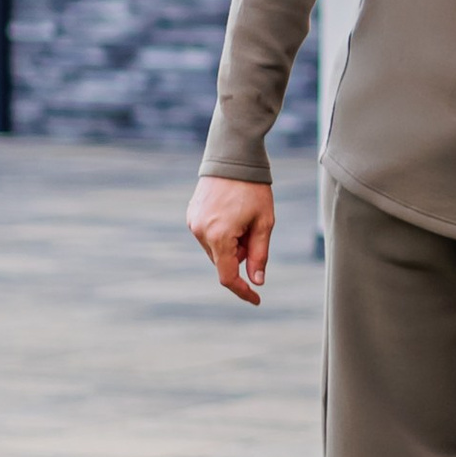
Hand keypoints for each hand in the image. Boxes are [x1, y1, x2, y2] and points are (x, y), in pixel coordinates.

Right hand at [189, 177, 275, 304]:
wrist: (232, 158)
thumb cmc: (253, 190)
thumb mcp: (264, 223)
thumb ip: (259, 255)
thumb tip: (257, 281)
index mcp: (219, 237)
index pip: (227, 276)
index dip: (243, 290)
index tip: (257, 299)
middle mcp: (200, 232)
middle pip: (223, 260)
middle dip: (241, 255)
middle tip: (254, 231)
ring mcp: (193, 223)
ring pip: (216, 249)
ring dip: (232, 244)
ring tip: (243, 218)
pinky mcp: (191, 215)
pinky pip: (208, 235)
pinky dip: (222, 234)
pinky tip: (232, 213)